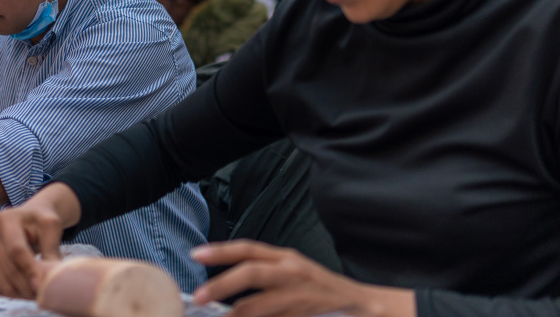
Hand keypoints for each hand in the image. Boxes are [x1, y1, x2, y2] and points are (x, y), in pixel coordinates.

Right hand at [0, 183, 81, 299]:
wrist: (29, 219)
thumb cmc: (41, 221)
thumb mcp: (52, 225)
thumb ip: (51, 247)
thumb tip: (51, 274)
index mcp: (7, 219)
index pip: (16, 249)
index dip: (29, 269)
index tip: (42, 284)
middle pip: (8, 267)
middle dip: (27, 285)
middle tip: (45, 294)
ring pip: (1, 281)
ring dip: (21, 293)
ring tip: (39, 293)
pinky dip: (13, 294)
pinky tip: (27, 291)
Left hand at [191, 241, 414, 316]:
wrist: (364, 305)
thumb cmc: (319, 290)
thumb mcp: (292, 274)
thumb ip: (263, 277)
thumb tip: (224, 292)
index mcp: (285, 258)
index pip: (248, 248)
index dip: (220, 250)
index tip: (195, 254)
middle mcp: (292, 271)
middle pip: (251, 272)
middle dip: (222, 285)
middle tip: (200, 297)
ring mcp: (301, 294)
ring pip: (262, 303)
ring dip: (238, 314)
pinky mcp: (308, 312)